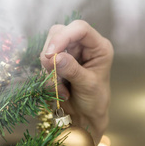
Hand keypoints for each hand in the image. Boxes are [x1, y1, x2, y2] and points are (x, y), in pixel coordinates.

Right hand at [40, 20, 112, 144]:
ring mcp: (71, 53)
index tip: (51, 54)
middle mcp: (85, 46)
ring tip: (62, 86)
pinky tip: (61, 90)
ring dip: (50, 67)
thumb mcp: (87, 85)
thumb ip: (73, 70)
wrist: (85, 116)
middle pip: (60, 32)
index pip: (80, 29)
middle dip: (52, 51)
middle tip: (52, 70)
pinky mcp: (59, 62)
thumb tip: (56, 57)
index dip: (64, 36)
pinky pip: (45, 62)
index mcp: (99, 47)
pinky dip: (49, 77)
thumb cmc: (94, 101)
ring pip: (49, 46)